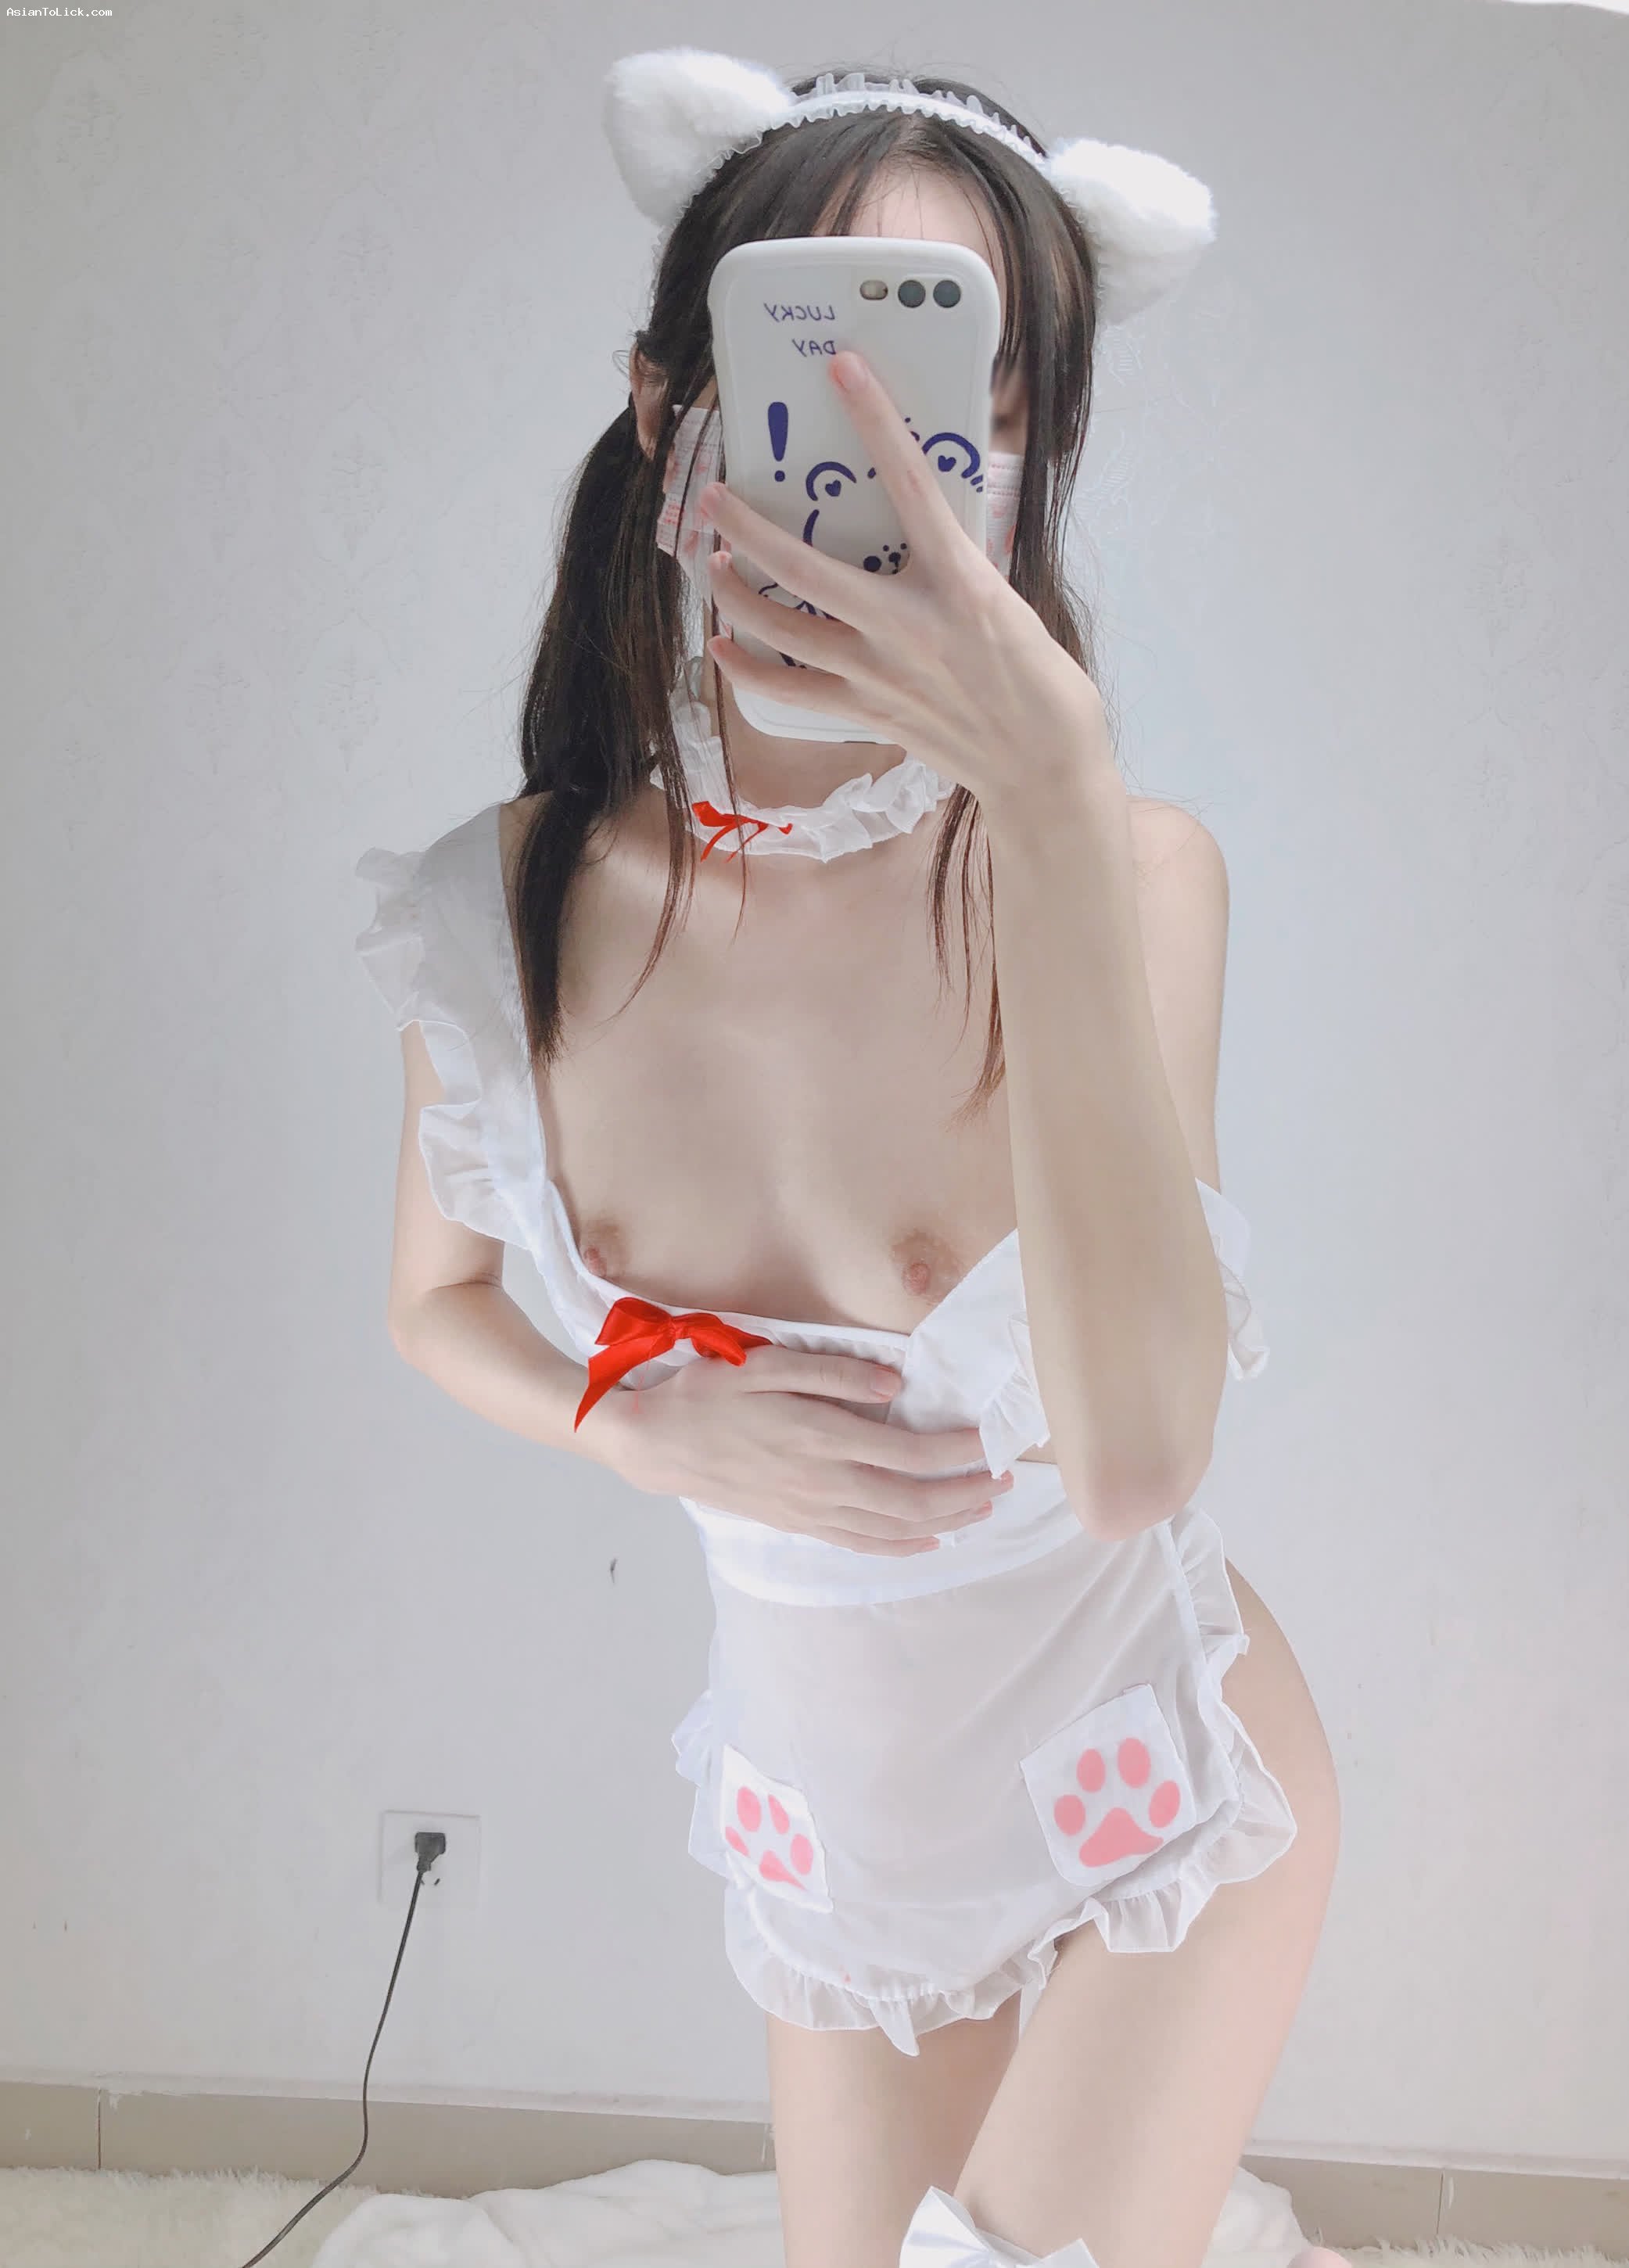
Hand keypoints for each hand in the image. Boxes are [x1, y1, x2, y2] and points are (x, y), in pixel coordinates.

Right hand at [589, 1342, 1015, 1555]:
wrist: (654, 1442)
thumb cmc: (708, 1393)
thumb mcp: (765, 1363)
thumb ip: (834, 1373)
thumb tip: (894, 1386)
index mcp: (821, 1437)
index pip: (910, 1453)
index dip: (958, 1452)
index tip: (992, 1441)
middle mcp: (822, 1482)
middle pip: (913, 1500)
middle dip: (966, 1493)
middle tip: (1005, 1479)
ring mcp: (810, 1510)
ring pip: (893, 1527)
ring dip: (945, 1520)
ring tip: (983, 1508)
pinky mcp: (796, 1523)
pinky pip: (860, 1543)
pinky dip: (900, 1545)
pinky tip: (927, 1541)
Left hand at [695, 348, 1112, 816]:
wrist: (1041, 764)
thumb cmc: (1039, 680)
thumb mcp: (1006, 601)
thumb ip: (955, 567)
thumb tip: (918, 532)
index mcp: (959, 582)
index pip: (909, 482)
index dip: (875, 418)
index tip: (844, 368)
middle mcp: (908, 625)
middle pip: (804, 568)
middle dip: (748, 528)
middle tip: (713, 497)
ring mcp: (879, 673)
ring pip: (783, 627)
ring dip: (736, 593)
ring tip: (711, 564)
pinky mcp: (866, 712)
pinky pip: (789, 689)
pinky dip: (748, 668)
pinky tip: (723, 646)